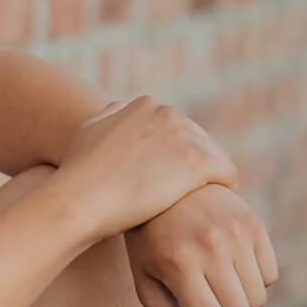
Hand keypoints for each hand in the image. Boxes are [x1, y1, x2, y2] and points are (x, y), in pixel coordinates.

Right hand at [49, 96, 237, 239]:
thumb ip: (111, 115)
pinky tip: (223, 198)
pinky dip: (227, 184)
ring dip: (214, 174)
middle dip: (197, 161)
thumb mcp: (89, 130)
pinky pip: (226, 171)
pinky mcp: (196, 163)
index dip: (177, 150)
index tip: (176, 170)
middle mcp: (167, 114)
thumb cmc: (80, 173)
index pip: (177, 126)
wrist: (79, 200)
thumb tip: (123, 108)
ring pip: (215, 154)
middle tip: (196, 188)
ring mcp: (183, 137)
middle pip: (198, 138)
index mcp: (146, 105)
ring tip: (212, 196)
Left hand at [125, 184, 279, 306]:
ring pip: (258, 298)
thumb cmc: (150, 243)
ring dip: (242, 304)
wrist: (169, 187)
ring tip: (220, 292)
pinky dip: (256, 283)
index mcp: (179, 266)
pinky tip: (234, 271)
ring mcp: (235, 234)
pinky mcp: (254, 225)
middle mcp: (211, 248)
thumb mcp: (148, 282)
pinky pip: (271, 275)